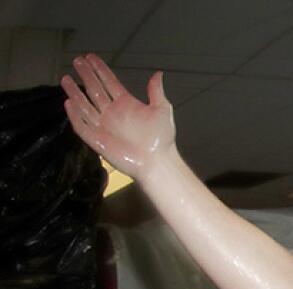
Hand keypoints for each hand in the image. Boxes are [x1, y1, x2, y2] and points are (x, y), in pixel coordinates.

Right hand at [61, 54, 175, 179]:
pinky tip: (68, 103)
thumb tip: (158, 74)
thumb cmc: (161, 139)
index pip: (108, 82)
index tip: (90, 57)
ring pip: (84, 105)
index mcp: (125, 104)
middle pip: (94, 90)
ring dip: (75, 92)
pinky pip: (82, 126)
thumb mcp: (162, 111)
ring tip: (65, 78)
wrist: (157, 162)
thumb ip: (156, 92)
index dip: (100, 70)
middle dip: (86, 75)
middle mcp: (112, 113)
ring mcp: (103, 126)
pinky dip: (75, 115)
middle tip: (77, 61)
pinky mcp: (97, 140)